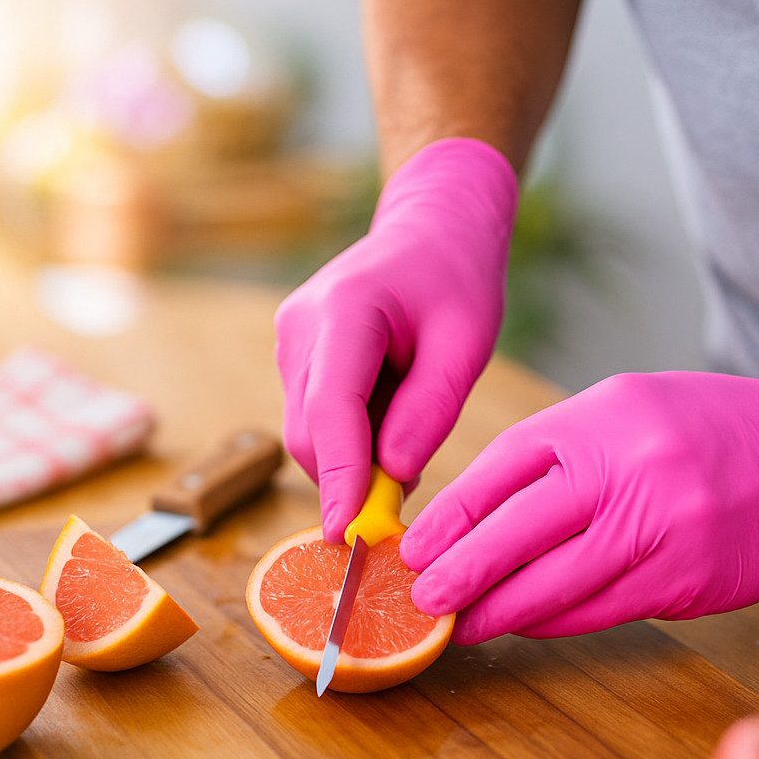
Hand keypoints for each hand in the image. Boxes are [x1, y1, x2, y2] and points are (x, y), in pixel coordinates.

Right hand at [276, 138, 517, 542]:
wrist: (430, 225)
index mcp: (345, 310)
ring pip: (310, 434)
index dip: (336, 476)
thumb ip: (431, 410)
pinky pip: (316, 420)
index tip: (344, 533)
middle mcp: (301, 328)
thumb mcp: (467, 341)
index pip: (330, 408)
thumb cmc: (456, 276)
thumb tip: (393, 476)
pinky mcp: (294, 359)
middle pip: (310, 432)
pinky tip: (391, 416)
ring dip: (354, 458)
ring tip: (410, 430)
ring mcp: (290, 344)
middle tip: (408, 498)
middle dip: (350, 478)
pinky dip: (351, 439)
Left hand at [401, 361, 758, 643]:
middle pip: (516, 532)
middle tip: (420, 599)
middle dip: (458, 572)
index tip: (413, 546)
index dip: (450, 515)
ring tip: (460, 626)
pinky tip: (526, 626)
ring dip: (500, 611)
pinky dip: (556, 621)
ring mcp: (661, 527)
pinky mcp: (687, 579)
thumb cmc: (715, 429)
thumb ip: (561, 452)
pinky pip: (601, 610)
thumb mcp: (631, 407)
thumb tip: (480, 513)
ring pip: (555, 583)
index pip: (502, 469)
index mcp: (603, 417)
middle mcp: (628, 468)